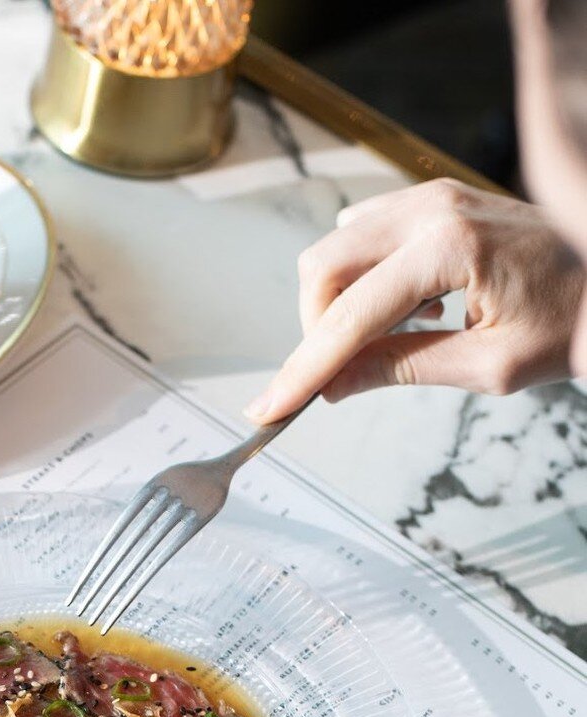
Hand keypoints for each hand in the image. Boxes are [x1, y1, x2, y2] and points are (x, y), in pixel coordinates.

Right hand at [244, 179, 584, 422]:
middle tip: (346, 372)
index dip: (303, 369)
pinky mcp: (434, 199)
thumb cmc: (573, 321)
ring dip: (339, 303)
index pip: (349, 318)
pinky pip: (365, 234)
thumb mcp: (488, 366)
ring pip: (336, 249)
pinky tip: (408, 307)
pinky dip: (364, 278)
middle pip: (322, 268)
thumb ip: (401, 370)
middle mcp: (433, 209)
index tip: (270, 408)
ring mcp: (431, 197)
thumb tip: (333, 385)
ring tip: (394, 338)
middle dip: (316, 329)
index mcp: (450, 249)